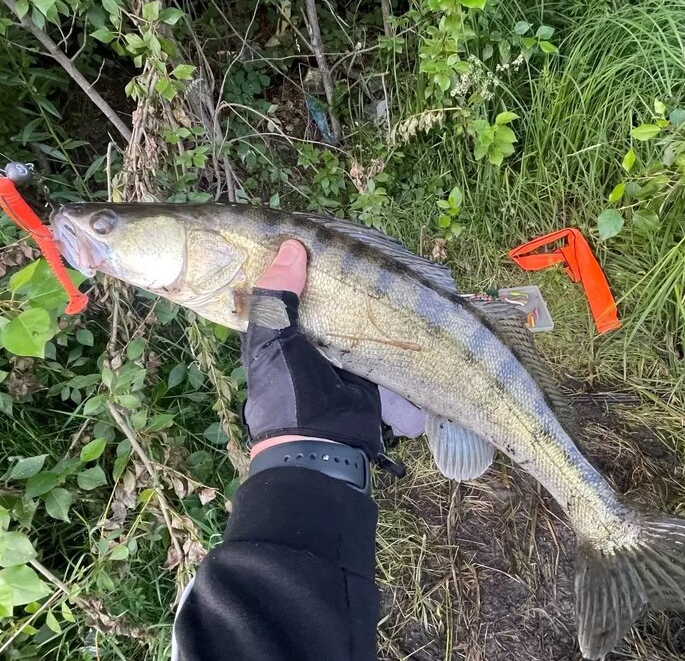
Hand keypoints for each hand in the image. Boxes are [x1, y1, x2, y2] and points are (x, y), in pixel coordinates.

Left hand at [243, 240, 383, 460]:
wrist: (323, 447)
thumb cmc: (286, 394)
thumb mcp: (271, 342)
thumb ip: (276, 297)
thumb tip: (291, 246)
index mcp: (276, 333)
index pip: (284, 290)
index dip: (296, 267)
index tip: (313, 236)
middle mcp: (308, 341)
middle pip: (328, 301)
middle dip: (345, 284)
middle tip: (363, 252)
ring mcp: (340, 356)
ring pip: (359, 322)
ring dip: (376, 311)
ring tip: (396, 279)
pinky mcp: (370, 371)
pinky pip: (384, 348)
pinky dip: (399, 342)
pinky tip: (413, 319)